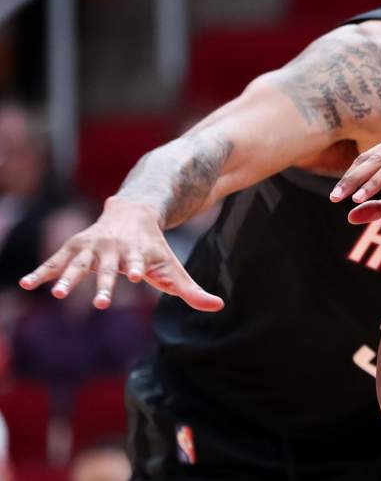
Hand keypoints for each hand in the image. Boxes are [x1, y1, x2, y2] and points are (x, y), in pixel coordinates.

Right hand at [19, 197, 223, 311]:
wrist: (135, 211)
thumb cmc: (155, 249)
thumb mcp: (173, 268)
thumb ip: (191, 290)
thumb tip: (218, 306)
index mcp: (138, 253)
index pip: (138, 262)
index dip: (136, 266)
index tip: (134, 275)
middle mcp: (113, 249)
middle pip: (107, 268)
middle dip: (103, 284)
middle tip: (98, 303)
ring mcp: (93, 247)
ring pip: (78, 264)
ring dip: (67, 278)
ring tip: (57, 294)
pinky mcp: (76, 247)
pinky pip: (55, 261)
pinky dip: (41, 272)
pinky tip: (25, 284)